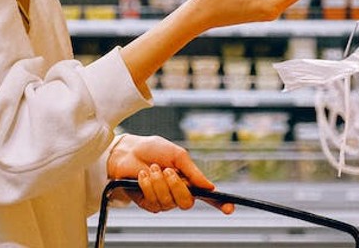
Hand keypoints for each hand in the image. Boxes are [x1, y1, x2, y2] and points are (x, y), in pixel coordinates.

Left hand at [106, 134, 232, 214]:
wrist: (128, 151)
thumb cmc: (153, 150)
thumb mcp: (177, 155)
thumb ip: (193, 172)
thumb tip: (210, 186)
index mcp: (189, 181)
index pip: (208, 196)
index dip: (220, 204)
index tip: (230, 208)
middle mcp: (178, 193)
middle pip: (187, 202)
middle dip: (176, 186)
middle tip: (167, 170)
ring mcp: (164, 200)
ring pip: (169, 202)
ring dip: (159, 183)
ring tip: (152, 168)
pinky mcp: (148, 203)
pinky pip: (153, 202)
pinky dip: (148, 186)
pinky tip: (143, 175)